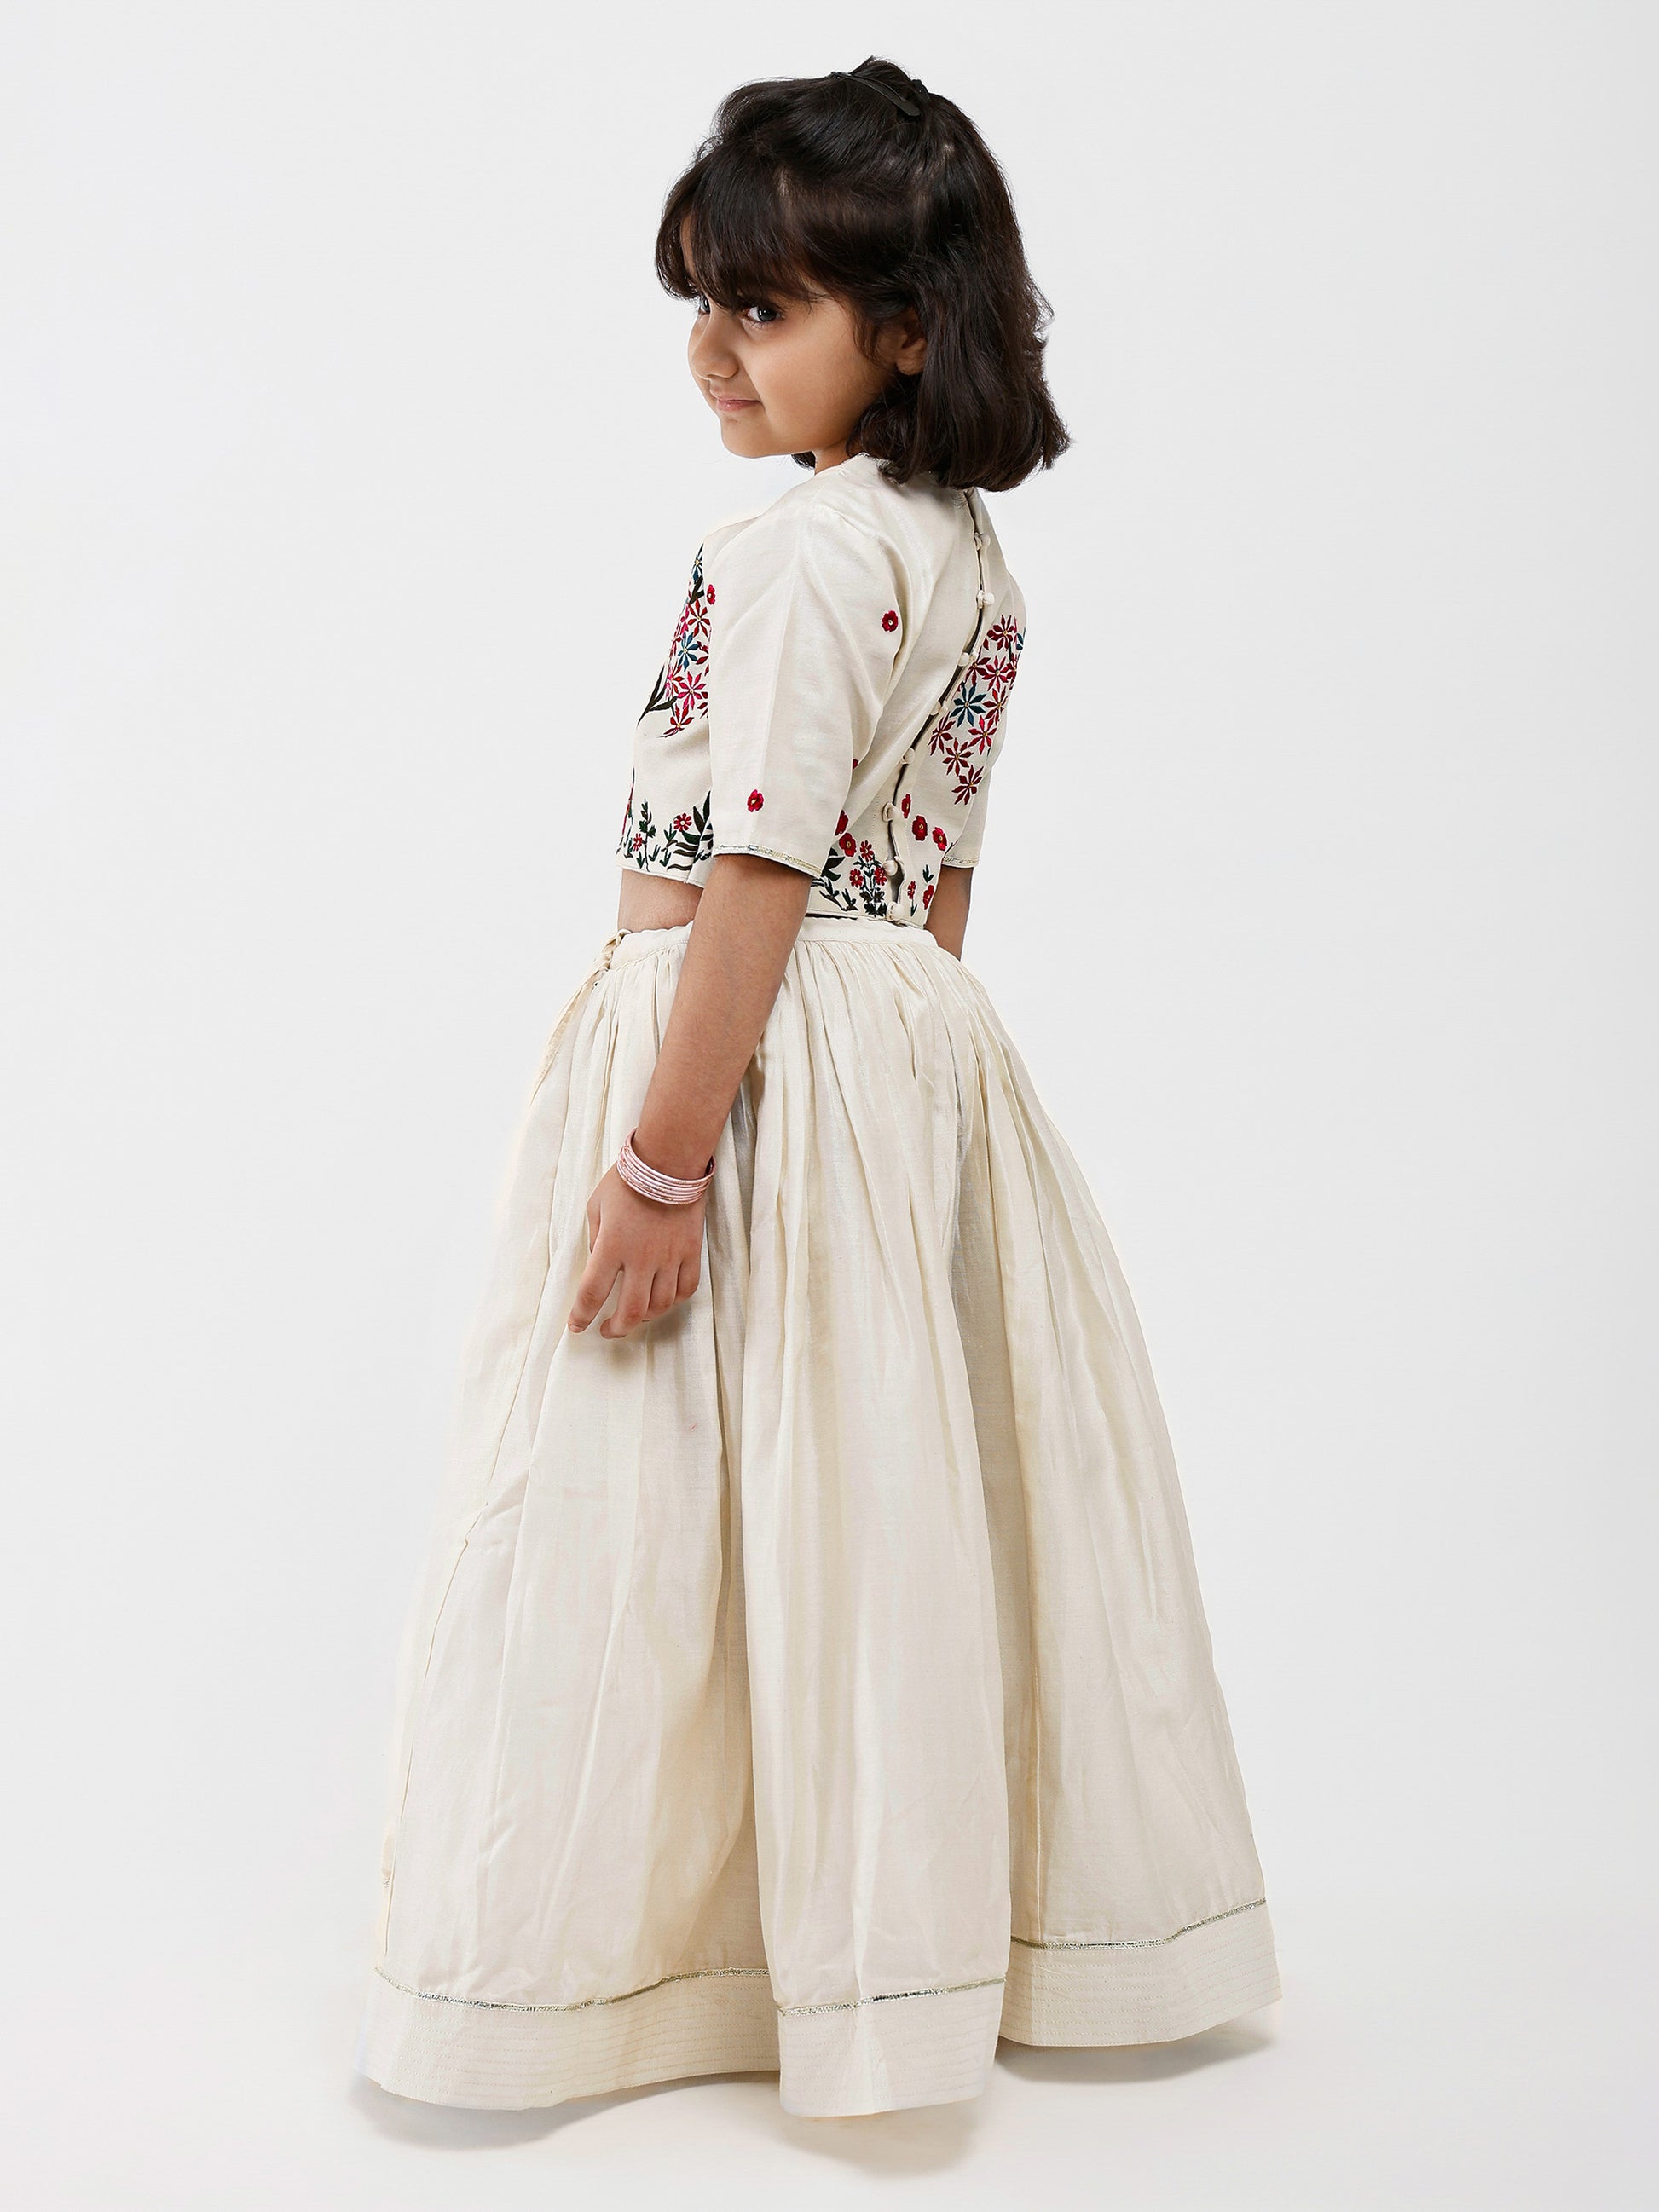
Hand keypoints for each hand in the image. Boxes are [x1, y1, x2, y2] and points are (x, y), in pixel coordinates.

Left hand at [566, 1162, 706, 1338]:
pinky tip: (662, 1301)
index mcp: (612, 1246)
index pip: (592, 1293)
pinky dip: (673, 1302)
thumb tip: (599, 1263)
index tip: (576, 1325)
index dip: (581, 1315)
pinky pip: (685, 1289)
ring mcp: (670, 1257)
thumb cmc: (627, 1180)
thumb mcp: (596, 1206)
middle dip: (616, 1328)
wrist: (669, 1161)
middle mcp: (642, 1258)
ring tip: (634, 1316)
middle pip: (631, 1311)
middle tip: (607, 1330)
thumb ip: (595, 1239)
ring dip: (644, 1318)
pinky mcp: (691, 1252)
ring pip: (660, 1305)